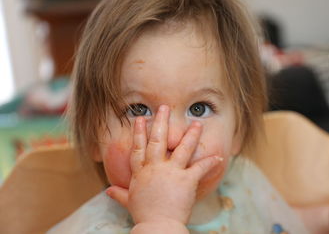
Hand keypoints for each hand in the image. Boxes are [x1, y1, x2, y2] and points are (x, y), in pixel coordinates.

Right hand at [106, 105, 221, 225]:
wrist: (157, 226)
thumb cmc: (143, 215)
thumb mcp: (129, 202)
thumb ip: (119, 194)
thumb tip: (107, 191)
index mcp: (141, 172)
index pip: (138, 148)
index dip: (138, 132)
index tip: (139, 118)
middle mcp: (155, 168)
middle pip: (158, 140)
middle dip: (161, 122)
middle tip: (164, 107)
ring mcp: (171, 172)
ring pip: (182, 148)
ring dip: (191, 135)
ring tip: (197, 123)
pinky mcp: (186, 180)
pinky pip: (200, 168)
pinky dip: (210, 162)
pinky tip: (219, 156)